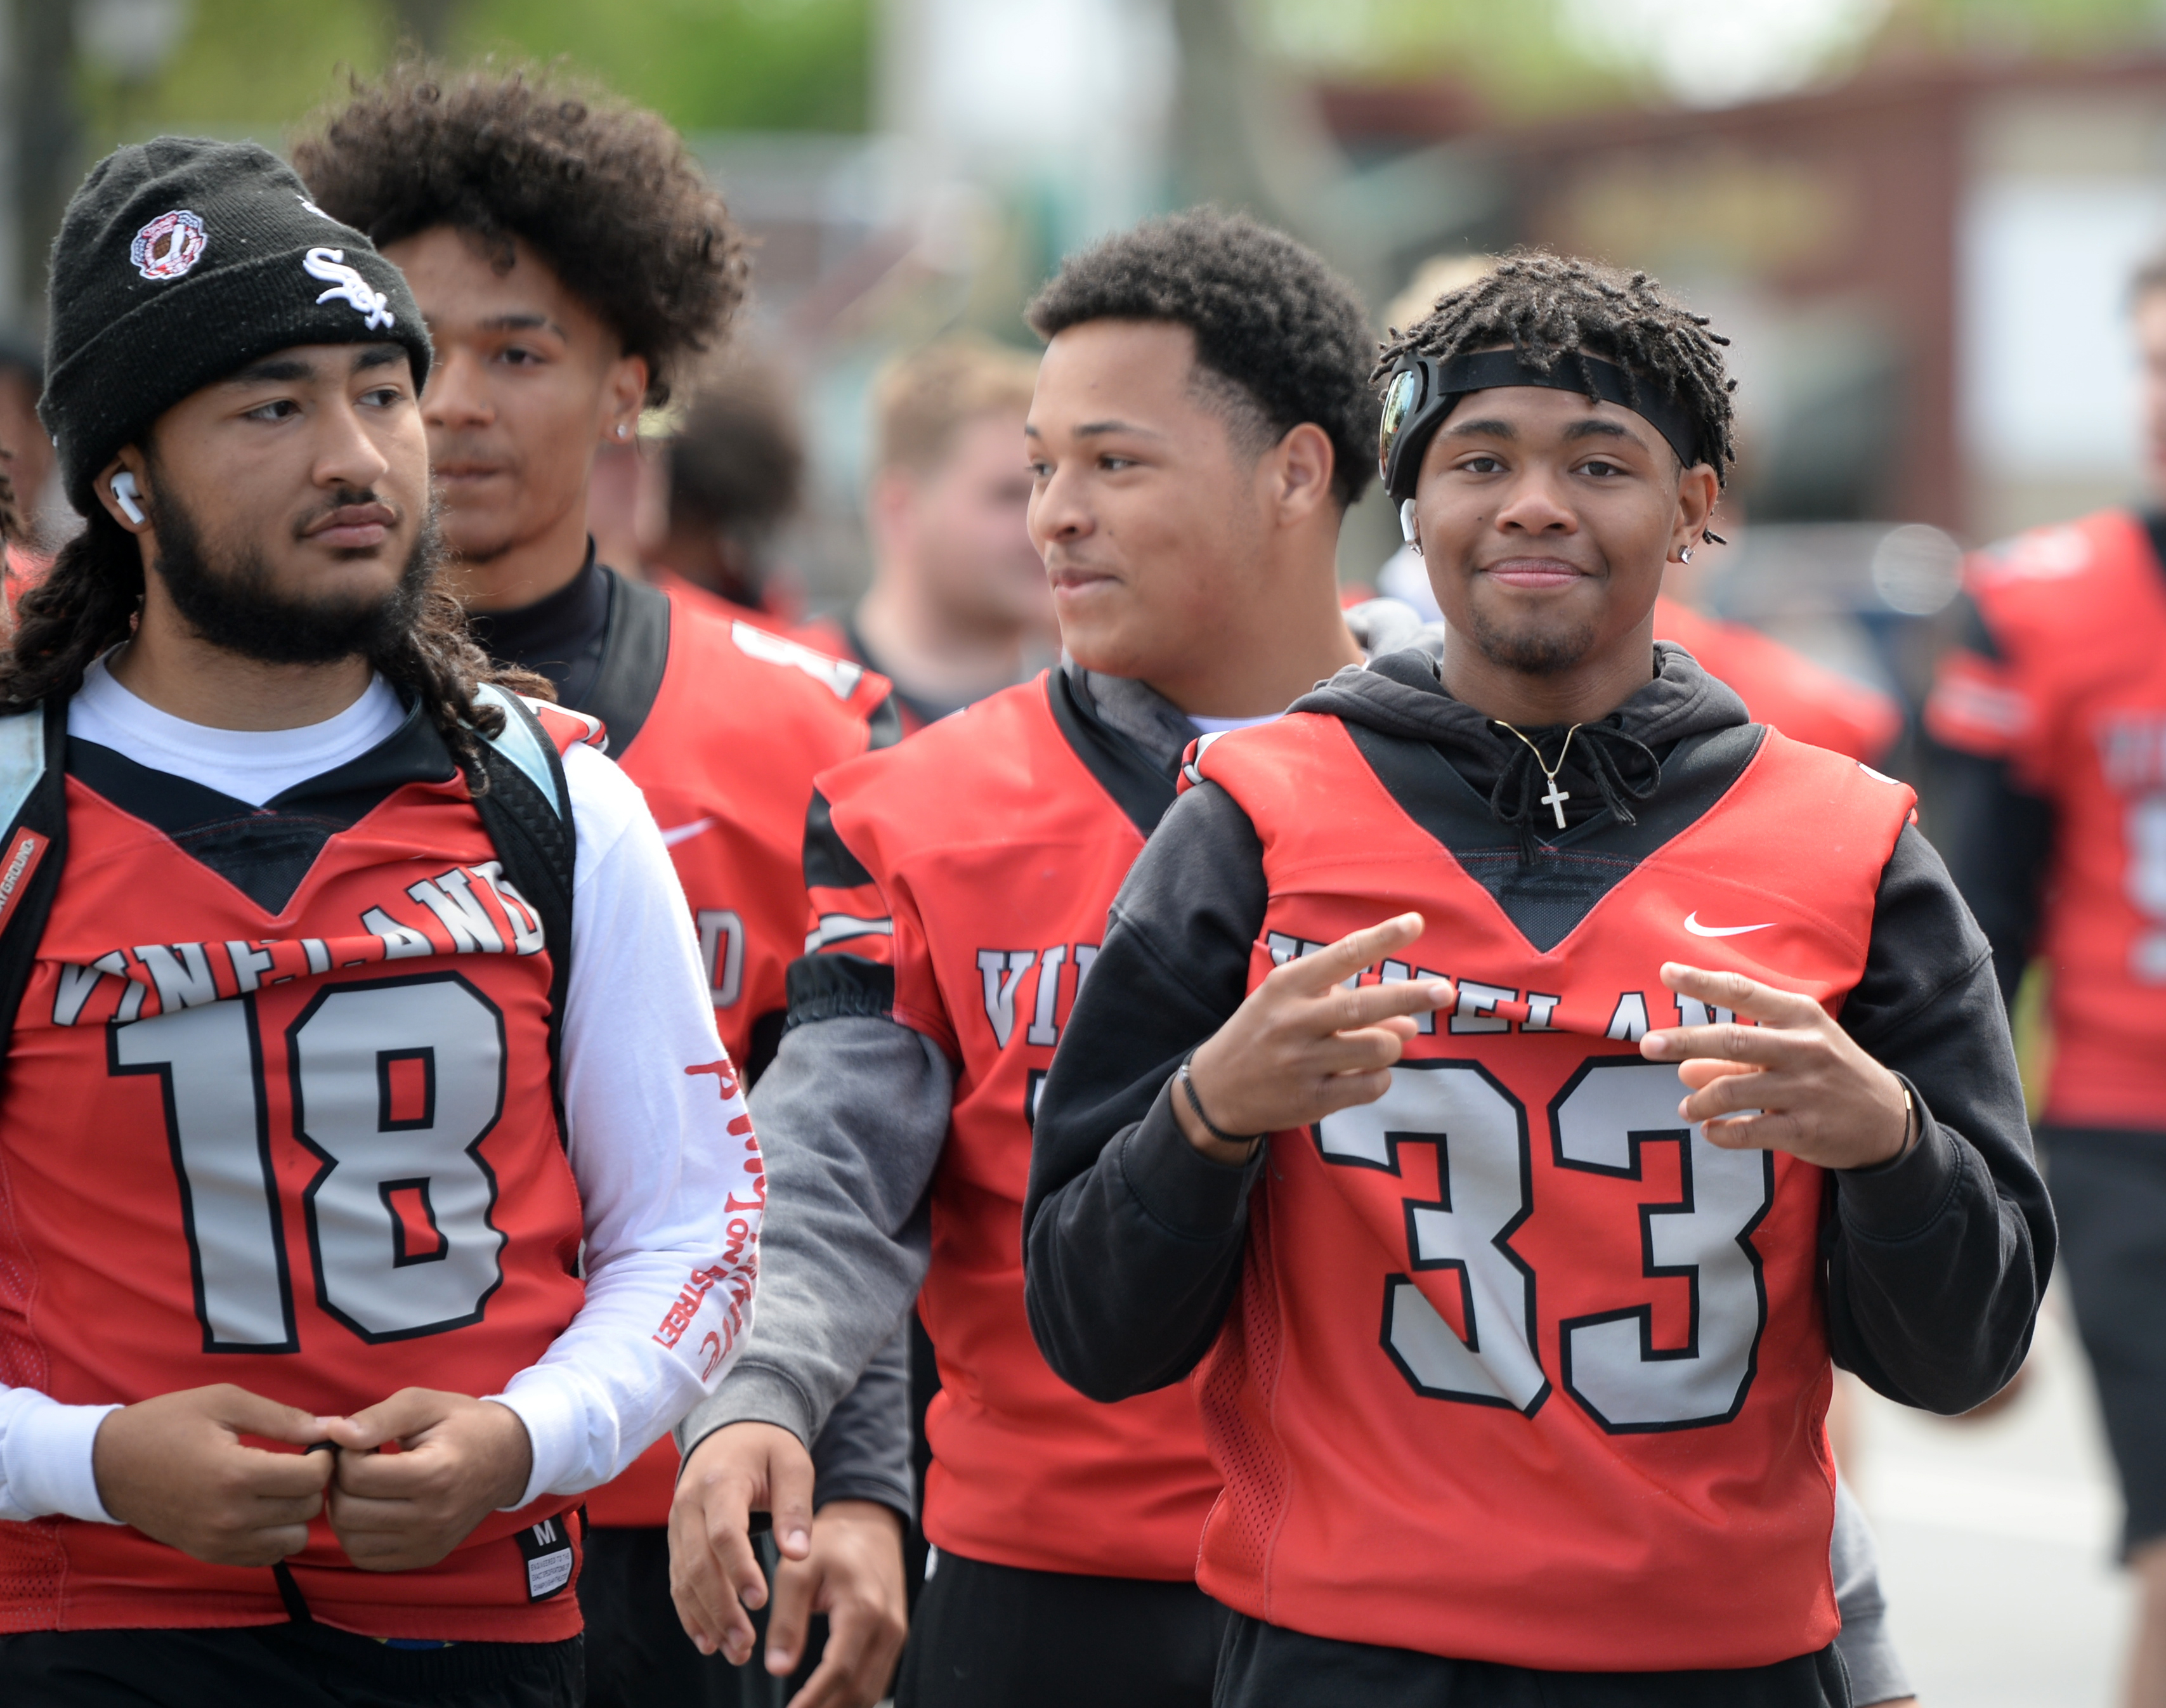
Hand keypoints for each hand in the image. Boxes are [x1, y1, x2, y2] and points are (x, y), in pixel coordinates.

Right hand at [92, 1384, 336, 1565]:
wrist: (109, 1465)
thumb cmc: (167, 1424)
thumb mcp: (224, 1401)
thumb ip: (281, 1417)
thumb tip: (330, 1427)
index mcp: (235, 1475)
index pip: (311, 1479)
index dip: (322, 1458)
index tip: (313, 1444)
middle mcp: (229, 1517)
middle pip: (306, 1509)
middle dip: (311, 1483)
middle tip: (299, 1462)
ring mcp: (218, 1543)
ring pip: (293, 1540)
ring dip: (296, 1513)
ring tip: (280, 1487)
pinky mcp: (210, 1555)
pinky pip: (266, 1556)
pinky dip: (274, 1535)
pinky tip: (262, 1508)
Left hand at [322, 1389, 531, 1570]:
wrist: (510, 1457)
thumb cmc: (464, 1424)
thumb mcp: (426, 1404)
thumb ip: (379, 1417)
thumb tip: (334, 1433)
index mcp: (435, 1474)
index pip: (357, 1475)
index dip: (346, 1452)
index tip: (363, 1440)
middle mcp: (433, 1517)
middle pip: (348, 1510)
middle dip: (341, 1482)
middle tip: (359, 1462)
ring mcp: (430, 1542)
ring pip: (351, 1539)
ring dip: (345, 1509)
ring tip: (365, 1485)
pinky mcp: (426, 1556)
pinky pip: (367, 1557)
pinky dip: (359, 1534)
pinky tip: (373, 1508)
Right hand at [669, 1421, 814, 1663]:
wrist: (730, 1432)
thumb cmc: (768, 1448)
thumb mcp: (792, 1464)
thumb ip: (796, 1507)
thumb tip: (798, 1554)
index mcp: (720, 1481)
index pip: (724, 1532)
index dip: (739, 1569)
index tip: (760, 1602)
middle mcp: (689, 1504)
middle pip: (698, 1564)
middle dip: (721, 1608)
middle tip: (745, 1645)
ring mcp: (678, 1523)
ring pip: (684, 1578)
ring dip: (706, 1618)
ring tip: (733, 1651)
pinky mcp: (677, 1539)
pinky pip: (678, 1580)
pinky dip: (690, 1612)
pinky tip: (708, 1639)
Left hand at [766, 1499, 907, 1707]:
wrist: (868, 1523)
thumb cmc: (831, 1542)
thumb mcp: (798, 1572)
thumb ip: (787, 1621)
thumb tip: (777, 1668)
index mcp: (863, 1608)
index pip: (839, 1670)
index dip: (813, 1699)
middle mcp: (887, 1626)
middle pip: (859, 1689)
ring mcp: (896, 1634)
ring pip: (871, 1691)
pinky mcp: (895, 1637)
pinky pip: (877, 1679)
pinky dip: (853, 1698)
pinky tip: (828, 1702)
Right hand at [1180, 913, 1451, 1161]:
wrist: (1216, 1089)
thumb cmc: (1263, 1033)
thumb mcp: (1292, 1003)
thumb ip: (1346, 1002)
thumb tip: (1410, 1021)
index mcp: (1289, 986)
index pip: (1343, 954)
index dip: (1383, 938)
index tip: (1416, 922)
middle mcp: (1295, 1020)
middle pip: (1367, 1005)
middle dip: (1411, 996)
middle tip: (1444, 991)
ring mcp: (1303, 1062)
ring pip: (1378, 1048)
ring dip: (1392, 1044)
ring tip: (1380, 1044)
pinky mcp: (1312, 1099)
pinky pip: (1371, 1085)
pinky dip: (1380, 1077)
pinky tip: (1365, 1073)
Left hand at [1640, 964, 1911, 1170]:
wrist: (1889, 1121)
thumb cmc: (1829, 1074)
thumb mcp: (1791, 1051)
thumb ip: (1735, 1058)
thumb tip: (1682, 1067)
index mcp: (1800, 1017)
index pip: (1743, 992)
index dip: (1702, 982)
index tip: (1665, 971)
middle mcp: (1804, 1048)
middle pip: (1732, 1040)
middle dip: (1684, 1041)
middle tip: (1648, 1045)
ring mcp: (1807, 1089)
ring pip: (1734, 1090)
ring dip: (1700, 1100)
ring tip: (1686, 1109)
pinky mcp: (1807, 1129)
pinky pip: (1749, 1131)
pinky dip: (1721, 1133)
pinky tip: (1711, 1131)